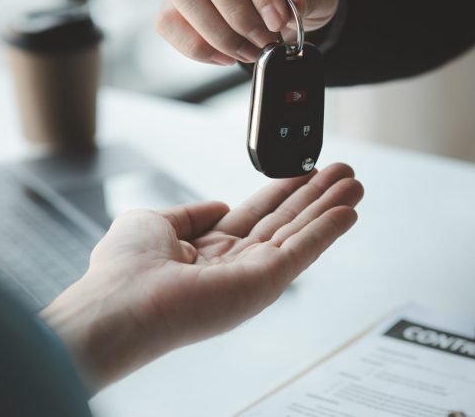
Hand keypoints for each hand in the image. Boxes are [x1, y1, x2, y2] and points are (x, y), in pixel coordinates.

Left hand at [41, 163, 362, 391]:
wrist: (119, 304)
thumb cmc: (122, 271)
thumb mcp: (152, 221)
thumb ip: (190, 213)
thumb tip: (220, 206)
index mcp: (208, 253)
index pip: (257, 215)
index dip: (283, 190)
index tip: (305, 169)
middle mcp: (234, 265)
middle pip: (285, 222)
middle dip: (316, 195)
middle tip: (344, 171)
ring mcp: (251, 277)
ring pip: (299, 234)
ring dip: (329, 207)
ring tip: (355, 183)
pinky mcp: (263, 284)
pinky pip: (301, 252)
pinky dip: (327, 231)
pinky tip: (347, 211)